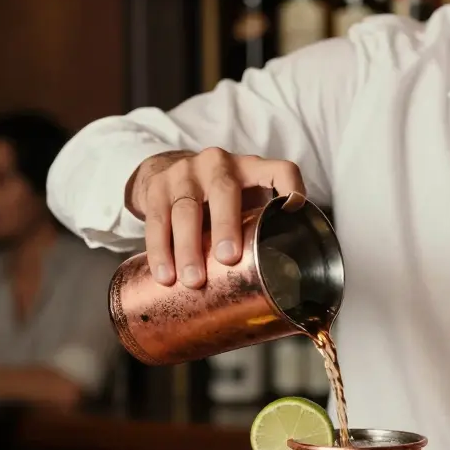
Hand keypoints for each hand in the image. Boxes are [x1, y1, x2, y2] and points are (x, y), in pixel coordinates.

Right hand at [128, 148, 306, 287]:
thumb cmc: (216, 199)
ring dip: (188, 247)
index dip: (291, 188)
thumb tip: (282, 284)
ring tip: (193, 280)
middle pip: (224, 191)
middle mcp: (218, 165)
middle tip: (228, 258)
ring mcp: (185, 173)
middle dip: (226, 226)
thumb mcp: (241, 201)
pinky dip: (160, 251)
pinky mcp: (157, 188)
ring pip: (186, 209)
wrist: (166, 174)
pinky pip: (157, 221)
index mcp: (250, 169)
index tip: (292, 212)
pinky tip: (165, 275)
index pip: (280, 170)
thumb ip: (258, 226)